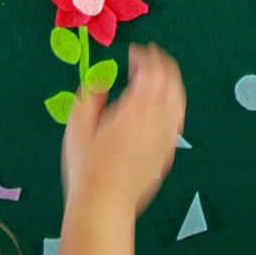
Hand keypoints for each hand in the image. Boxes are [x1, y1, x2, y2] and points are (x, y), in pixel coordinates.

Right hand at [61, 42, 185, 214]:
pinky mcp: (166, 153)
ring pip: (178, 101)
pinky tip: (169, 103)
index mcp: (133, 110)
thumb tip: (102, 82)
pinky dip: (176, 103)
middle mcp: (154, 121)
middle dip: (162, 63)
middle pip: (169, 83)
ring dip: (172, 81)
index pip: (150, 73)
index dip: (144, 57)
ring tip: (163, 72)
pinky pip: (178, 121)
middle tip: (150, 54)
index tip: (134, 50)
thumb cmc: (85, 166)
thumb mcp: (77, 126)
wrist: (104, 204)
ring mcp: (164, 138)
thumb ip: (90, 97)